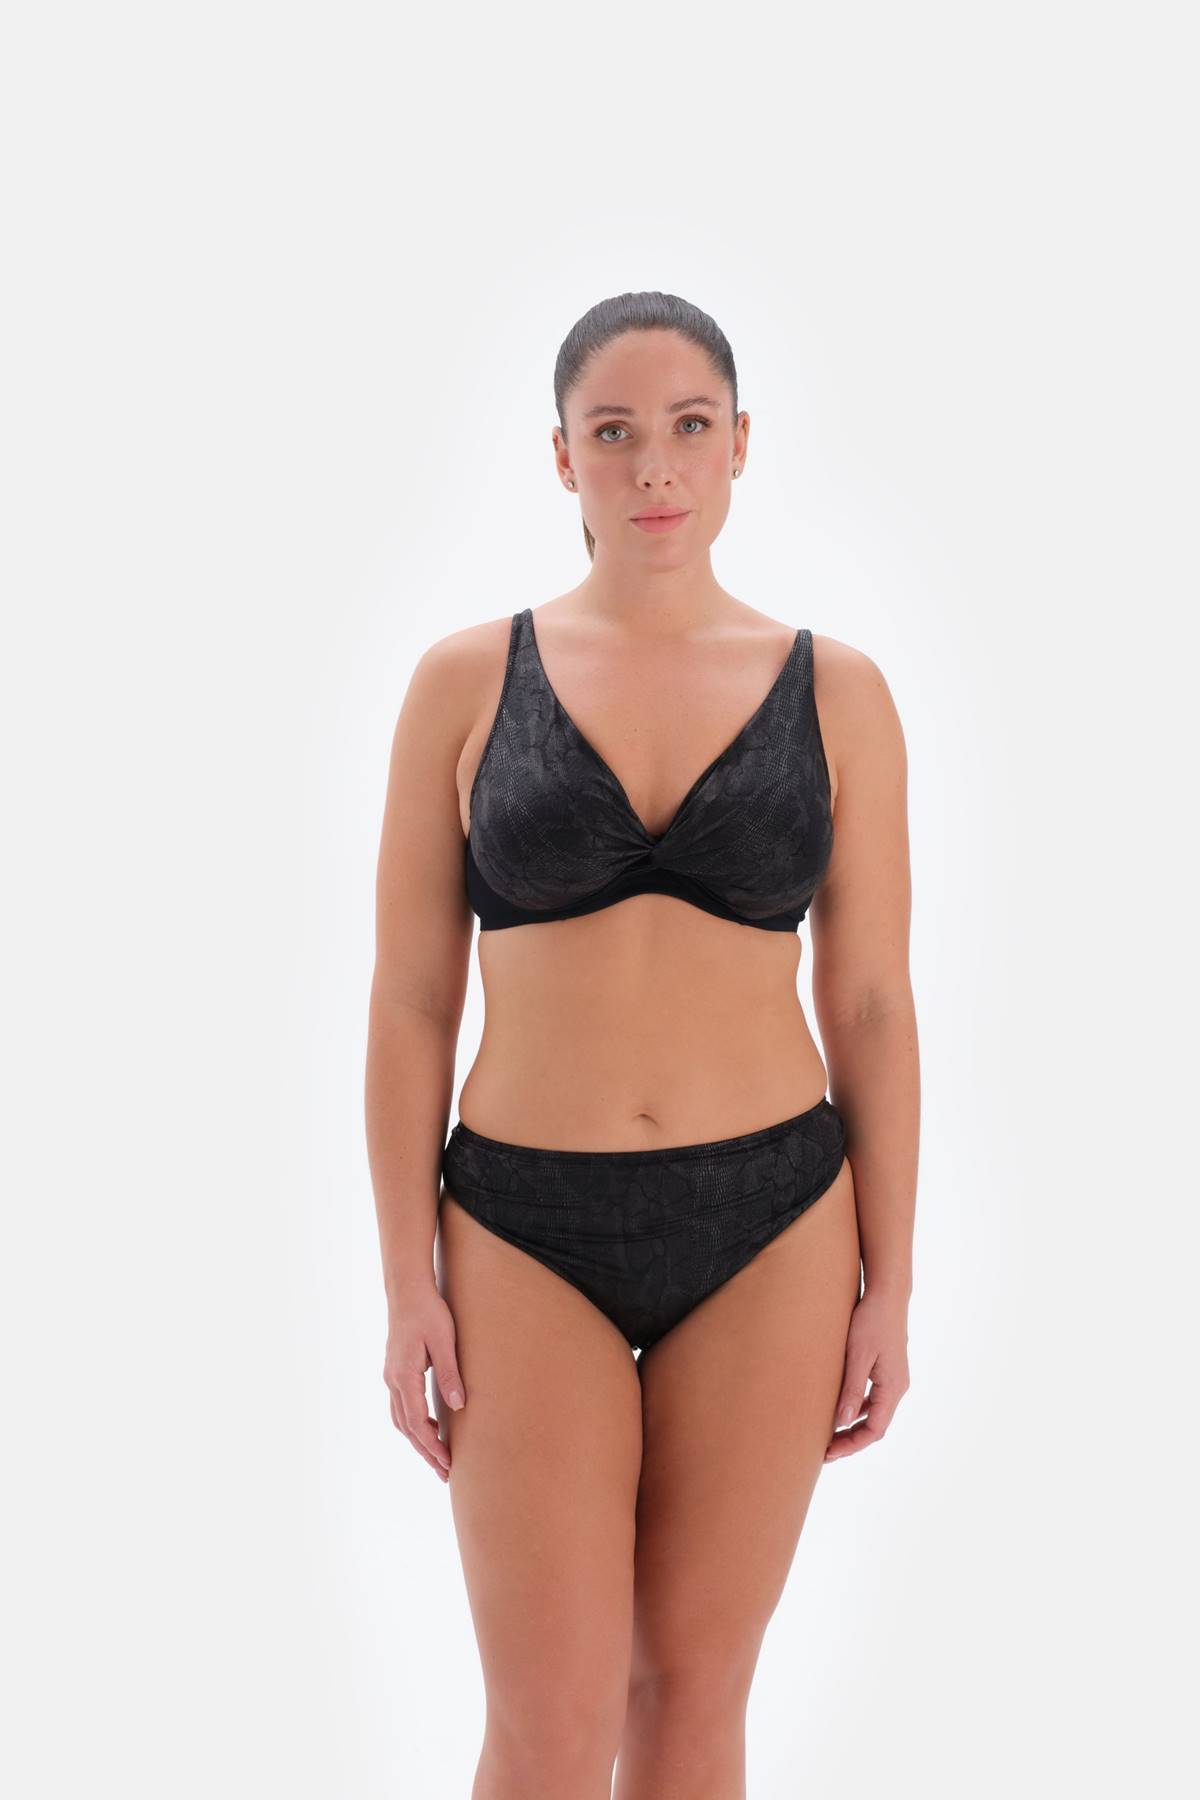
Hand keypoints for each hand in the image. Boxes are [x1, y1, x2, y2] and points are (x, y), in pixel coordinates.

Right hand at [383, 1283, 465, 1482]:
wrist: (407, 1289)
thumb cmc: (428, 1311)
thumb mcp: (443, 1341)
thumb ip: (449, 1373)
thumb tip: (458, 1406)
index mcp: (404, 1375)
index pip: (417, 1422)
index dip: (433, 1446)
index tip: (448, 1463)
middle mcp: (393, 1380)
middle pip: (407, 1427)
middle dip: (425, 1451)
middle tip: (445, 1473)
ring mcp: (391, 1376)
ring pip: (401, 1419)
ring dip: (418, 1440)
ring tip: (437, 1458)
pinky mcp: (395, 1371)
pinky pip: (401, 1406)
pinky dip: (413, 1424)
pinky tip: (428, 1427)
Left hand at [824, 1284, 909, 1461]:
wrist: (887, 1294)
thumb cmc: (871, 1321)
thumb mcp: (858, 1355)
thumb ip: (852, 1389)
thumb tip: (843, 1421)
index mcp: (893, 1388)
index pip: (875, 1431)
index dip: (852, 1445)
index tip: (829, 1452)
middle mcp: (897, 1387)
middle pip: (875, 1426)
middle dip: (850, 1440)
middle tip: (824, 1450)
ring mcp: (893, 1378)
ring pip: (874, 1413)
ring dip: (853, 1426)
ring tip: (828, 1434)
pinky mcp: (887, 1369)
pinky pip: (873, 1398)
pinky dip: (857, 1408)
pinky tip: (839, 1408)